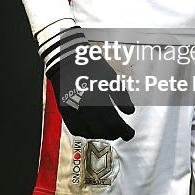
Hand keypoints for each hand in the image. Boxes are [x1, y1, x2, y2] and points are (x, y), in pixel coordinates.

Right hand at [37, 25, 135, 140]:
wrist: (66, 59)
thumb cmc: (90, 66)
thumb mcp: (111, 77)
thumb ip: (121, 97)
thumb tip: (130, 111)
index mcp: (99, 99)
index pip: (114, 124)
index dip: (124, 131)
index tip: (130, 133)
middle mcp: (86, 109)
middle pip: (102, 131)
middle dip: (114, 134)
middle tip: (120, 131)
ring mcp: (73, 112)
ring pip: (89, 133)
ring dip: (101, 135)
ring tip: (108, 131)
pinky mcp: (64, 112)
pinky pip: (75, 129)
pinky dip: (85, 133)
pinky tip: (92, 129)